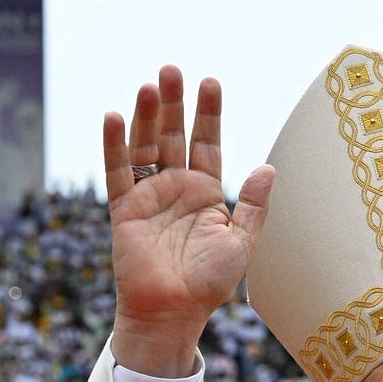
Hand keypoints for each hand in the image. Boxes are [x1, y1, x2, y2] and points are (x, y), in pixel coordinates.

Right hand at [104, 65, 273, 376]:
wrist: (175, 312)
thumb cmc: (211, 282)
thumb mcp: (242, 241)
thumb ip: (253, 205)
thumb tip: (268, 168)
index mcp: (206, 193)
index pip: (208, 144)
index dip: (209, 114)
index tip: (211, 83)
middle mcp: (176, 188)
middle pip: (175, 135)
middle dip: (175, 103)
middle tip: (173, 70)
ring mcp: (149, 195)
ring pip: (145, 145)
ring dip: (146, 115)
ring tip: (151, 85)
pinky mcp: (124, 208)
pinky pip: (117, 172)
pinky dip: (114, 145)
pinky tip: (114, 117)